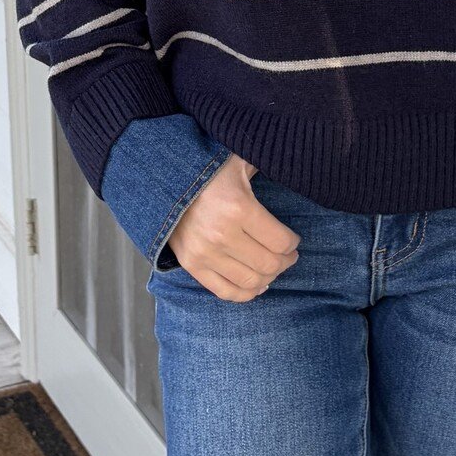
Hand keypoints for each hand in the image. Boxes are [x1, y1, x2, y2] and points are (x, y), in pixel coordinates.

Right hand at [163, 155, 300, 299]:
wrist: (162, 179)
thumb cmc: (208, 170)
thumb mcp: (239, 162)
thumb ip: (264, 167)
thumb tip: (293, 168)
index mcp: (238, 207)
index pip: (281, 241)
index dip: (293, 243)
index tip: (292, 240)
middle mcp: (221, 234)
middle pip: (269, 264)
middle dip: (284, 261)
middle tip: (286, 255)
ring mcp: (204, 253)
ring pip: (251, 282)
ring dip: (268, 278)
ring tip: (271, 267)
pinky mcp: (191, 265)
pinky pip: (225, 291)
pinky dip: (245, 293)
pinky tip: (255, 285)